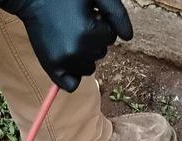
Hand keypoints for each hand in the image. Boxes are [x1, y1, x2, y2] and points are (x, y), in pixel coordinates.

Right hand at [0, 0, 132, 91]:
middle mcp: (77, 52)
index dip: (101, 23)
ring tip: (69, 36)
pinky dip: (73, 76)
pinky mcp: (52, 69)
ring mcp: (63, 63)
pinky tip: (68, 58)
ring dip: (84, 55)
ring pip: (88, 68)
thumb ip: (116, 13)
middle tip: (74, 23)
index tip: (87, 13)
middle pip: (100, 53)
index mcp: (89, 33)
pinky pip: (72, 85)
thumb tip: (129, 37)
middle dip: (93, 39)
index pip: (111, 36)